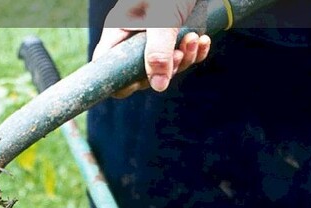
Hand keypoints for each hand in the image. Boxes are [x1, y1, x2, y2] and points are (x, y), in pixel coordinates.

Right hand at [93, 0, 211, 95]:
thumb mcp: (163, 18)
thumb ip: (158, 52)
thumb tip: (157, 86)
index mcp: (120, 29)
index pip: (107, 65)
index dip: (120, 80)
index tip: (143, 81)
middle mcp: (135, 37)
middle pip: (140, 72)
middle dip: (163, 67)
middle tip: (179, 53)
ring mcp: (155, 38)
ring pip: (166, 66)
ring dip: (184, 58)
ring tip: (194, 39)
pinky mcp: (176, 37)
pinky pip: (183, 56)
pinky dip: (195, 52)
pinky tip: (202, 40)